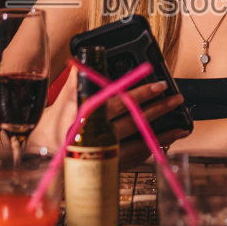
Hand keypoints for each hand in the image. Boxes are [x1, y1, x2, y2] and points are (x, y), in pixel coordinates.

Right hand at [29, 68, 187, 158]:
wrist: (45, 157)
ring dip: (164, 131)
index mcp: (85, 117)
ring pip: (140, 141)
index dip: (141, 93)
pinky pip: (139, 157)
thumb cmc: (55, 125)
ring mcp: (105, 155)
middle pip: (134, 121)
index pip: (118, 101)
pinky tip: (168, 140)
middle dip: (158, 108)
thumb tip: (90, 58)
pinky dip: (155, 147)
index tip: (160, 85)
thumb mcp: (63, 101)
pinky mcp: (111, 167)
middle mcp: (96, 137)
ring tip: (182, 122)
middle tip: (176, 98)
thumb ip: (79, 80)